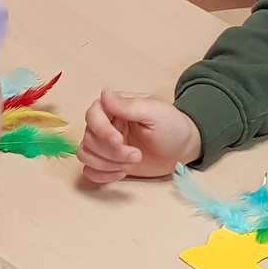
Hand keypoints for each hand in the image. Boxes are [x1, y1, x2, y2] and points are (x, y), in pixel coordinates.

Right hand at [76, 90, 200, 184]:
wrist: (181, 150)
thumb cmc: (172, 126)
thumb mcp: (155, 112)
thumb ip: (128, 105)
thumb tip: (104, 94)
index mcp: (114, 107)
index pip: (93, 115)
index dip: (102, 130)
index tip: (119, 140)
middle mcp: (105, 124)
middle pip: (89, 138)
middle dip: (112, 152)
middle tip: (137, 155)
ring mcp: (105, 145)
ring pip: (86, 154)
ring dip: (107, 163)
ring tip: (132, 163)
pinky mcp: (108, 162)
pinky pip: (90, 170)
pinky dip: (102, 175)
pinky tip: (122, 173)